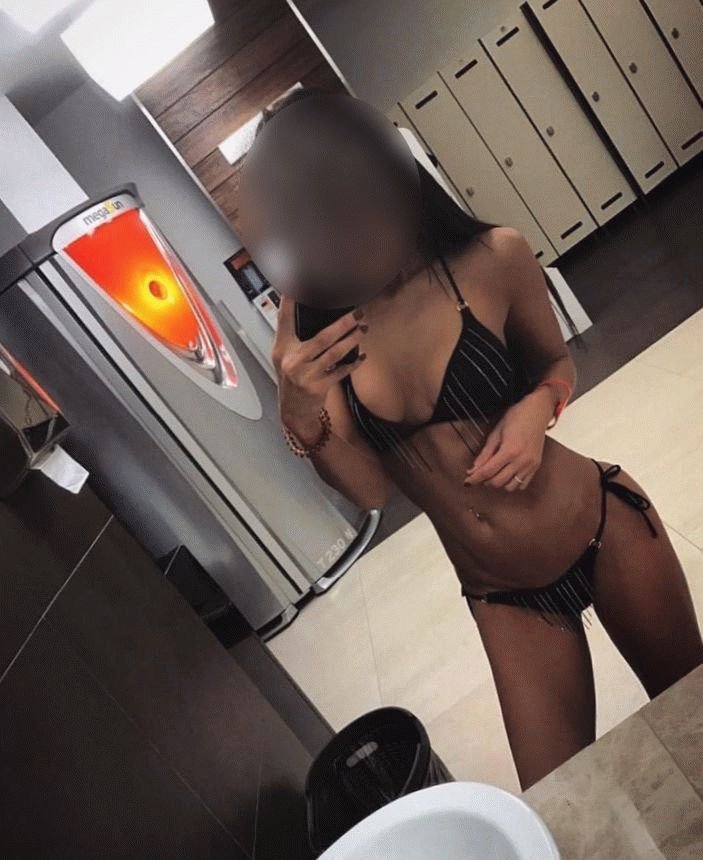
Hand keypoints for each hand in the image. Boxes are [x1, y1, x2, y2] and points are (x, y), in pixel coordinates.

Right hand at [272, 294, 366, 431]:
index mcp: (282, 348)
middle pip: (322, 337)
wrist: (293, 411)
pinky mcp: (318, 387)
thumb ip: (296, 339)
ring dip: (352, 340)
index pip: (284, 319)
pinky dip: (353, 363)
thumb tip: (319, 317)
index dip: (290, 302)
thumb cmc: (292, 380)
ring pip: (334, 353)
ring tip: (363, 329)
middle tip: (358, 313)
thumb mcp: (285, 358)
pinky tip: (362, 356)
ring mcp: (305, 374)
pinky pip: (341, 371)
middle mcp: (292, 360)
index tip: (296, 285)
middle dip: (344, 324)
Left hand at [463, 390, 552, 491]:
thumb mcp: (495, 434)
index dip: (475, 478)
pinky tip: (507, 474)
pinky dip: (512, 483)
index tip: (467, 482)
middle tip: (479, 474)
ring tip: (494, 473)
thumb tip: (472, 470)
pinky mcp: (536, 466)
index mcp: (509, 451)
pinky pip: (523, 484)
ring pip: (510, 487)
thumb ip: (484, 454)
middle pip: (498, 482)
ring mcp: (530, 464)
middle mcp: (521, 460)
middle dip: (485, 480)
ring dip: (499, 483)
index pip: (487, 472)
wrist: (537, 411)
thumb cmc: (516, 417)